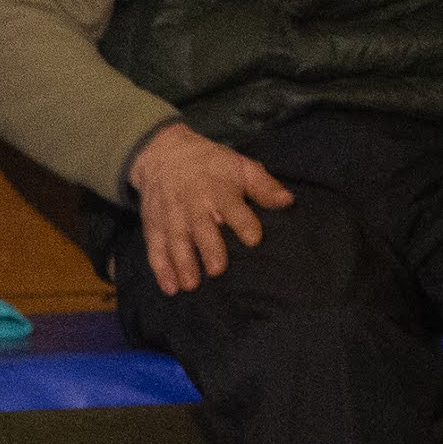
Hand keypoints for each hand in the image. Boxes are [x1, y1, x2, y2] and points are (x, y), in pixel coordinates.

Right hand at [127, 121, 297, 296]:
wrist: (164, 155)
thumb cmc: (210, 165)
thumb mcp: (239, 166)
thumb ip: (263, 186)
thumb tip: (288, 201)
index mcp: (219, 190)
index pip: (232, 208)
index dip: (243, 223)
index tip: (253, 239)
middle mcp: (194, 205)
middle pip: (201, 228)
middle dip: (208, 248)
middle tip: (217, 270)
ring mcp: (172, 218)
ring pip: (177, 242)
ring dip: (182, 263)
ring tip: (191, 284)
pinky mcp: (154, 227)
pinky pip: (156, 249)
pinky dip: (161, 269)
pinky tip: (170, 288)